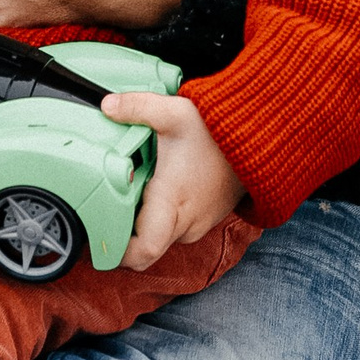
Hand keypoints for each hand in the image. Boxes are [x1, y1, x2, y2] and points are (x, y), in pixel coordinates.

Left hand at [103, 89, 244, 270]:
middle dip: (124, 231)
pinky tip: (156, 187)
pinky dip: (161, 215)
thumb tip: (107, 105)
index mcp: (172, 201)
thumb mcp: (175, 112)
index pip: (143, 250)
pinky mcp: (204, 219)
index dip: (118, 253)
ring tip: (134, 189)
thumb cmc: (219, 131)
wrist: (259, 139)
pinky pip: (175, 227)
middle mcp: (185, 221)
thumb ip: (137, 107)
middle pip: (145, 246)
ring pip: (160, 236)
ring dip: (143, 220)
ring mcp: (197, 223)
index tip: (99, 239)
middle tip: (107, 204)